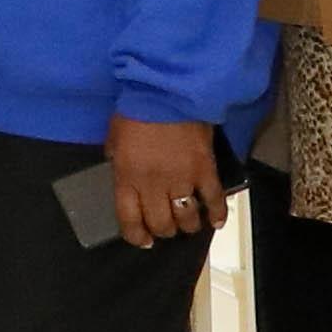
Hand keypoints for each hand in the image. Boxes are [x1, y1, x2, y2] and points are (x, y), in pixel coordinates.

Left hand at [108, 115, 224, 252]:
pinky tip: (216, 222)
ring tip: (187, 224)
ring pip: (187, 217)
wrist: (166, 90)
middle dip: (163, 231)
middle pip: (161, 223)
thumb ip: (119, 165)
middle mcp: (154, 184)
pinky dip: (217, 214)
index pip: (130, 220)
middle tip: (166, 229)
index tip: (143, 241)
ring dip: (187, 226)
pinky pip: (214, 199)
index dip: (137, 236)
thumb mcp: (114, 141)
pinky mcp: (205, 169)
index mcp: (127, 177)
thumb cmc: (135, 112)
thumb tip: (125, 182)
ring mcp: (182, 178)